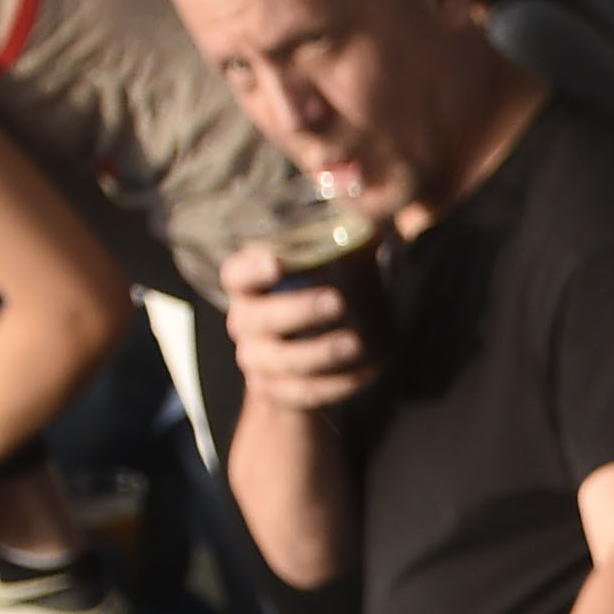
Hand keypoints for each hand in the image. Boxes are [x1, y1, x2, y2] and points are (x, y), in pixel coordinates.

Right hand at [223, 243, 375, 414]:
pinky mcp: (277, 392)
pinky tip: (367, 372)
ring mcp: (257, 360)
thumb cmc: (324, 295)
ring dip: (317, 352)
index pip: (235, 274)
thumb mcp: (337, 266)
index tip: (278, 261)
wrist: (315, 359)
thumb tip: (377, 220)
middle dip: (296, 310)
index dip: (252, 268)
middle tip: (338, 301)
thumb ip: (351, 241)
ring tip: (356, 342)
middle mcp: (245, 322)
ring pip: (278, 361)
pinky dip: (335, 385)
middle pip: (254, 319)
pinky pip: (301, 394)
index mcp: (251, 285)